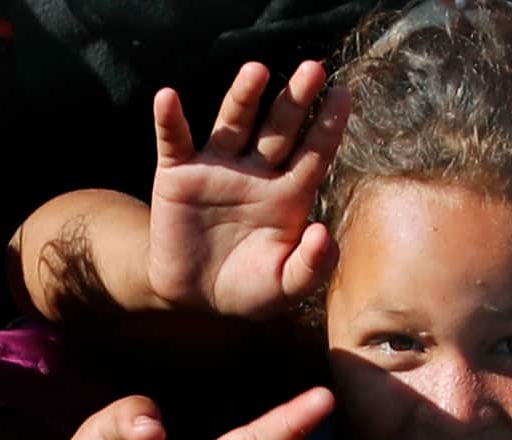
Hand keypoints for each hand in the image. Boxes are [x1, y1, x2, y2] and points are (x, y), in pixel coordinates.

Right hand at [148, 61, 349, 317]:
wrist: (194, 298)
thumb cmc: (248, 290)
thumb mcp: (286, 287)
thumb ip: (312, 266)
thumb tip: (324, 232)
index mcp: (289, 193)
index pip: (314, 152)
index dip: (328, 125)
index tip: (344, 95)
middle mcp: (256, 172)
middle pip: (279, 128)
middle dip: (296, 100)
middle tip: (314, 69)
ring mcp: (217, 168)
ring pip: (234, 123)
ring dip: (243, 96)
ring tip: (257, 71)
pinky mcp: (178, 176)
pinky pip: (174, 141)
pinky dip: (169, 120)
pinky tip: (168, 98)